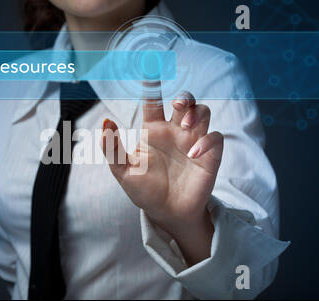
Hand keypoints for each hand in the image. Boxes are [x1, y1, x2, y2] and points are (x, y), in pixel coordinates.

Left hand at [100, 86, 223, 265]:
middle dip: (185, 97)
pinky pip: (216, 137)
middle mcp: (174, 132)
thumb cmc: (144, 191)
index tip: (151, 65)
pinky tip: (193, 152)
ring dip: (197, 113)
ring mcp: (192, 142)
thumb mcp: (122, 172)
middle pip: (185, 102)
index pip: (153, 101)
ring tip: (186, 126)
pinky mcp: (209, 156)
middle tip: (178, 104)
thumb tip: (104, 123)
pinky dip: (207, 140)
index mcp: (152, 131)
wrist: (166, 214)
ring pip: (203, 112)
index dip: (152, 84)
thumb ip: (112, 148)